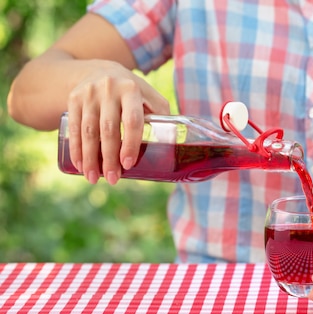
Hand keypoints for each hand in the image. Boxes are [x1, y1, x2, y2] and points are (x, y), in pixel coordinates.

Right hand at [66, 60, 169, 184]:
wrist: (100, 70)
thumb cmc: (132, 92)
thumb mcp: (149, 96)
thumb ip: (161, 114)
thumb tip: (174, 142)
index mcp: (132, 89)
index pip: (132, 120)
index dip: (130, 144)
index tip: (128, 164)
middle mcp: (109, 89)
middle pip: (108, 129)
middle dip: (109, 157)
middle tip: (113, 179)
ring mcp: (89, 93)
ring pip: (88, 130)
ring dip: (90, 157)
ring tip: (94, 179)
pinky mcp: (74, 98)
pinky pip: (73, 127)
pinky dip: (76, 148)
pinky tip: (79, 165)